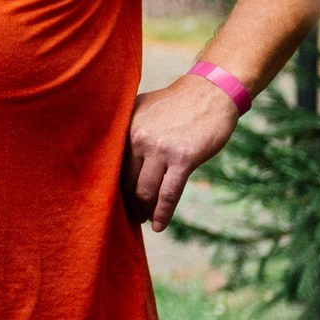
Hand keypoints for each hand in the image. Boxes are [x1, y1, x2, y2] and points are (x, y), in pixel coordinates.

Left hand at [123, 73, 240, 230]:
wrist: (210, 92)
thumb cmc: (175, 104)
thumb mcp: (142, 109)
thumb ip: (126, 130)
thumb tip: (110, 156)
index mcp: (125, 128)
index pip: (112, 166)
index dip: (111, 187)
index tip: (110, 201)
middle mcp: (138, 139)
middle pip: (126, 182)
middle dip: (127, 203)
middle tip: (129, 216)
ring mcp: (161, 150)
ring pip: (145, 191)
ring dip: (143, 211)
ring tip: (143, 220)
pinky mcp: (184, 159)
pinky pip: (169, 194)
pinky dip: (162, 213)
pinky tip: (158, 226)